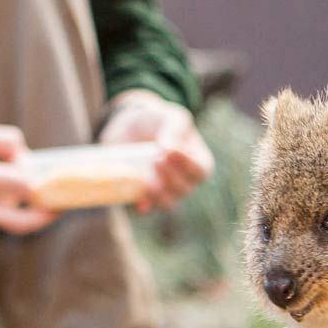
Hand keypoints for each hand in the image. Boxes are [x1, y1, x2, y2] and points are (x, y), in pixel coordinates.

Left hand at [98, 90, 213, 212]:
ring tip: (147, 178)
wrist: (127, 128)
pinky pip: (146, 209)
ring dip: (159, 194)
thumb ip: (175, 129)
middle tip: (155, 159)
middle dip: (170, 177)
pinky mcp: (144, 198)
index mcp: (198, 162)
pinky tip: (139, 201)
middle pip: (184, 189)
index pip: (201, 171)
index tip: (170, 151)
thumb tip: (169, 148)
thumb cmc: (157, 121)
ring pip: (169, 203)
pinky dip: (143, 206)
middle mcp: (185, 182)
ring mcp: (165, 192)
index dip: (188, 165)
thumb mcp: (170, 117)